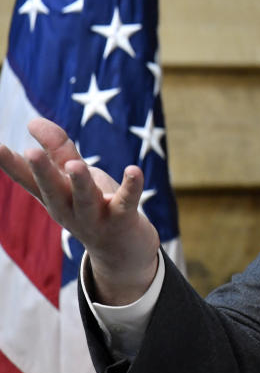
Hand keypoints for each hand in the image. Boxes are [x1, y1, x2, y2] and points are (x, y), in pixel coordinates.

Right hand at [0, 117, 159, 303]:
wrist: (123, 251)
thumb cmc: (94, 207)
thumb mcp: (73, 178)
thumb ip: (58, 150)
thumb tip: (32, 121)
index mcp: (54, 197)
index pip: (28, 180)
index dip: (11, 164)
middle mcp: (69, 209)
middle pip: (52, 190)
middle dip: (42, 172)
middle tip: (31, 152)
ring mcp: (95, 217)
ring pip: (85, 199)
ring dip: (80, 182)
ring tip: (76, 165)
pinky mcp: (123, 220)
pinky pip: (127, 202)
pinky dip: (131, 187)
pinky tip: (134, 170)